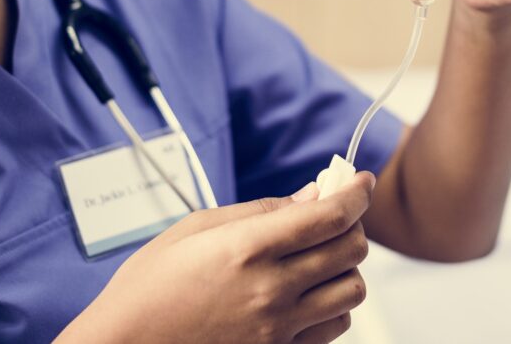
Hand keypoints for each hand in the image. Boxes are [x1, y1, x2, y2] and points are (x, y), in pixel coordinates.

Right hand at [57, 173, 374, 343]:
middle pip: (351, 250)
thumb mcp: (195, 229)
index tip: (361, 182)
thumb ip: (260, 210)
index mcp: (248, 249)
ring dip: (345, 267)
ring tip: (320, 256)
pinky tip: (309, 292)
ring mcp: (277, 330)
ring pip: (352, 291)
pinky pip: (334, 327)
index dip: (356, 193)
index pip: (330, 216)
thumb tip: (310, 195)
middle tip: (335, 215)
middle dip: (352, 224)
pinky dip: (333, 304)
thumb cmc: (148, 287)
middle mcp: (270, 290)